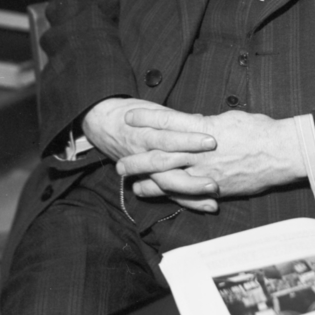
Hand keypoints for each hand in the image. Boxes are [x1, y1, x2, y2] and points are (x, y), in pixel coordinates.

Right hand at [82, 98, 221, 213]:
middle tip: (214, 164)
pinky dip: (186, 201)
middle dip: (191, 164)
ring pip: (166, 181)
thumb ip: (174, 118)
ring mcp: (144, 169)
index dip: (188, 138)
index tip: (211, 140)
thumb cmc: (130, 113)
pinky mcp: (148, 180)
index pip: (168, 134)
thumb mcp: (149, 107)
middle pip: (166, 160)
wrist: (101, 124)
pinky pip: (167, 193)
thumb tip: (200, 119)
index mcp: (144, 130)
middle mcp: (142, 151)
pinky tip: (207, 206)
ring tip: (212, 188)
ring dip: (191, 187)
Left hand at [115, 108, 305, 199]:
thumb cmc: (260, 130)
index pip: (168, 122)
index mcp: (204, 129)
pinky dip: (171, 195)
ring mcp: (208, 172)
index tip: (129, 117)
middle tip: (119, 162)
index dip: (147, 119)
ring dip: (148, 180)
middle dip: (138, 158)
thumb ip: (207, 123)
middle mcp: (202, 152)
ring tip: (130, 182)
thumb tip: (193, 124)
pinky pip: (189, 194)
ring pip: (170, 178)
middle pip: (162, 154)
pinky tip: (159, 196)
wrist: (282, 152)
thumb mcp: (229, 118)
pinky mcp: (216, 188)